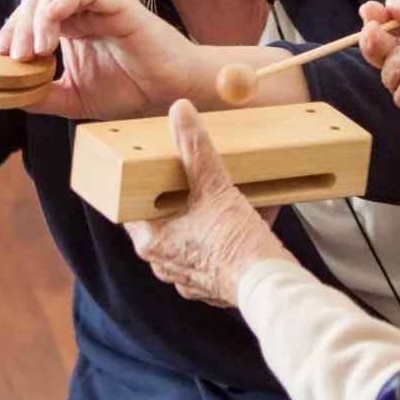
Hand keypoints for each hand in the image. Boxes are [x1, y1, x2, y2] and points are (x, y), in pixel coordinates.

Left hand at [0, 0, 201, 121]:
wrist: (169, 94)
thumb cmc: (131, 91)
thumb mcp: (74, 98)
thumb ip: (43, 94)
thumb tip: (8, 94)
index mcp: (70, 24)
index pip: (29, 11)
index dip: (10, 30)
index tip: (0, 58)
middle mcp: (82, 7)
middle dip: (18, 22)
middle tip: (15, 56)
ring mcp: (99, 1)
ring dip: (36, 15)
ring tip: (37, 49)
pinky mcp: (117, 1)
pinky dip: (60, 3)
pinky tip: (52, 28)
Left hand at [124, 101, 292, 305]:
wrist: (269, 286)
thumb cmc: (236, 243)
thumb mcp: (214, 186)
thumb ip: (195, 149)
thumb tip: (180, 113)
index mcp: (152, 241)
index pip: (130, 208)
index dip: (140, 187)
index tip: (153, 170)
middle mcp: (163, 263)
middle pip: (162, 221)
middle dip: (180, 199)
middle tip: (194, 177)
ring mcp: (187, 278)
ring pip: (188, 238)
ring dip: (204, 218)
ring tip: (225, 198)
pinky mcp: (212, 285)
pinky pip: (211, 255)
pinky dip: (224, 237)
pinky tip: (245, 220)